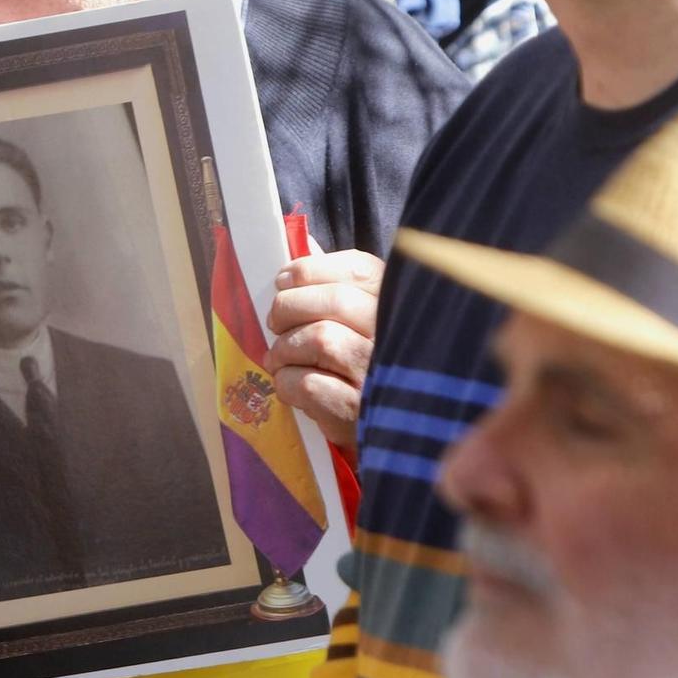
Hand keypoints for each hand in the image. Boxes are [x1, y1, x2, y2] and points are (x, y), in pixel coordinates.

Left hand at [265, 250, 383, 451]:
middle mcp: (398, 338)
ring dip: (285, 349)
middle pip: (337, 301)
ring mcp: (382, 377)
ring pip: (320, 340)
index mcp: (401, 306)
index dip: (311, 270)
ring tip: (280, 359)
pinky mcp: (360, 415)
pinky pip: (308, 384)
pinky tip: (289, 386)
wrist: (394, 435)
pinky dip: (286, 383)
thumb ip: (336, 282)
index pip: (359, 269)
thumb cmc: (368, 368)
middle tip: (276, 323)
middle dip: (289, 308)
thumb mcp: (363, 322)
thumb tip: (302, 242)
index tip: (284, 281)